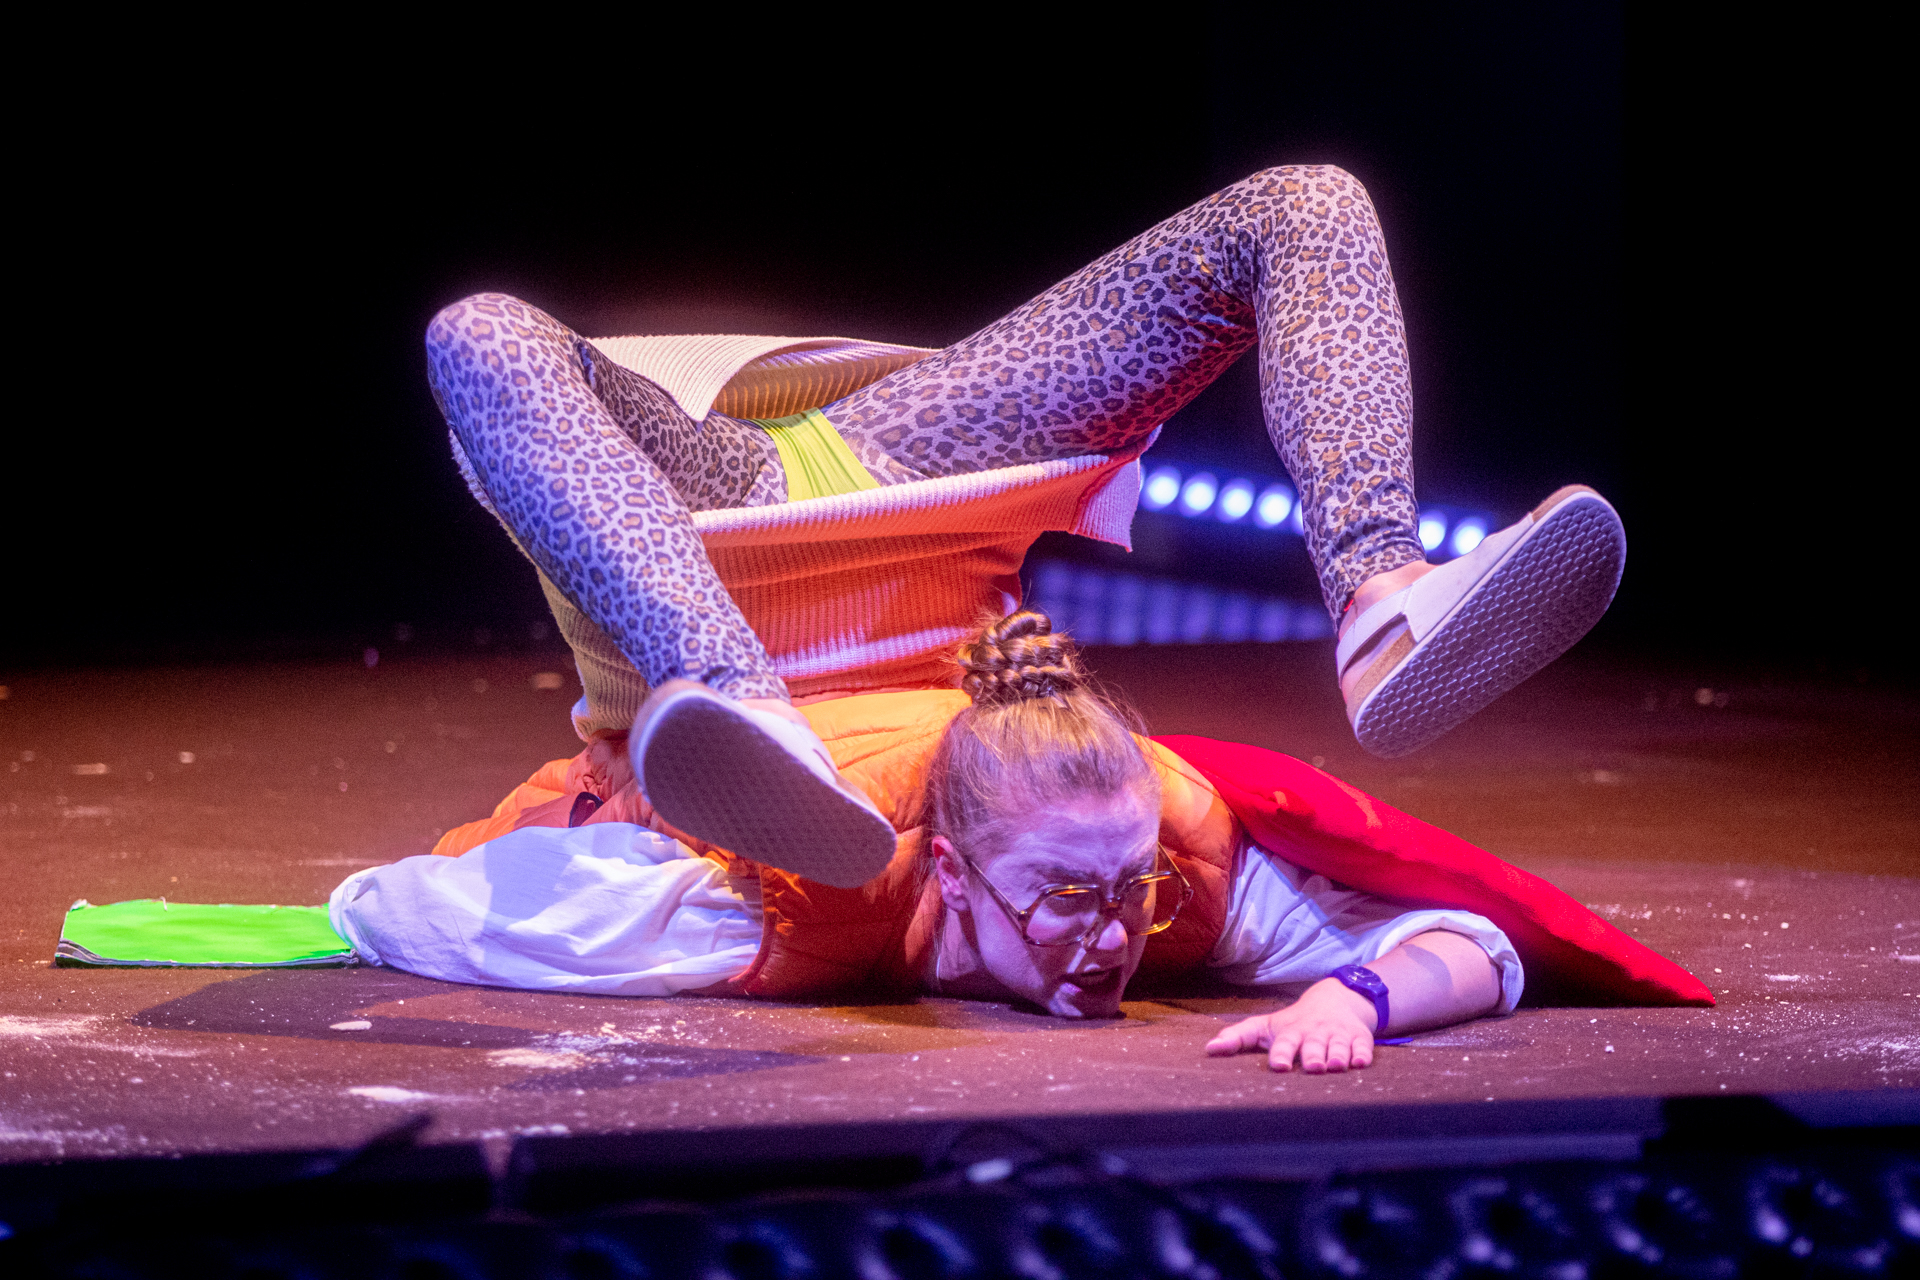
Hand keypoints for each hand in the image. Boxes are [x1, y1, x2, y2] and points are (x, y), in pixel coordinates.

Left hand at [1205, 978, 1377, 1073]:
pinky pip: (1363, 1047)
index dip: (1281, 1053)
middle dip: (1313, 1055)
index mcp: (1290, 1032)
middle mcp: (1314, 1033)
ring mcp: (1337, 1035)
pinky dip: (1362, 1054)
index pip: (1284, 1043)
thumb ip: (1238, 1037)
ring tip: (1334, 1066)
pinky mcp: (1359, 1039)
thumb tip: (1208, 1049)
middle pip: (1313, 1045)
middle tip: (1312, 1067)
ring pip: (1338, 1046)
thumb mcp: (1265, 1026)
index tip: (1277, 1066)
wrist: (1335, 1000)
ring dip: (1337, 1056)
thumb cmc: (1292, 1022)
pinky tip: (1361, 1062)